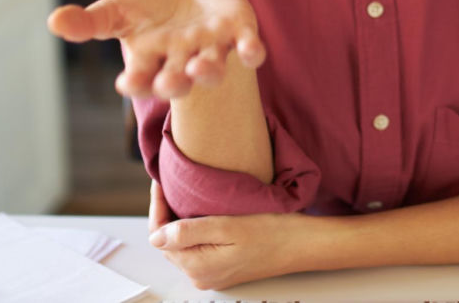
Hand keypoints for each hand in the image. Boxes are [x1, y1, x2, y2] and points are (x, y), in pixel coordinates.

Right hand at [47, 0, 265, 97]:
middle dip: (175, 83)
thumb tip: (53, 21)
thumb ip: (89, 22)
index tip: (127, 82)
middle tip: (171, 82)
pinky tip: (252, 52)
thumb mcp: (116, 12)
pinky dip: (251, 51)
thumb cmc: (148, 11)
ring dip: (209, 72)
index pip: (140, 80)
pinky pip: (248, 48)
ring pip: (211, 69)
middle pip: (177, 80)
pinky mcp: (238, 34)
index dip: (136, 82)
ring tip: (202, 69)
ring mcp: (211, 50)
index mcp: (151, 63)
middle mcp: (182, 62)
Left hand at [147, 180, 297, 289]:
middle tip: (170, 183)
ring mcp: (212, 273)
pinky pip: (197, 247)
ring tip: (183, 192)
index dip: (157, 207)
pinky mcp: (222, 267)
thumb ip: (188, 233)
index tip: (160, 183)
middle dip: (166, 212)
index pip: (159, 237)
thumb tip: (156, 236)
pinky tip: (201, 211)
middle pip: (168, 242)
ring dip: (179, 220)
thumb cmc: (272, 232)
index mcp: (198, 267)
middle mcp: (201, 275)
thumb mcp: (227, 227)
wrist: (301, 244)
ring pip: (182, 244)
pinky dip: (194, 228)